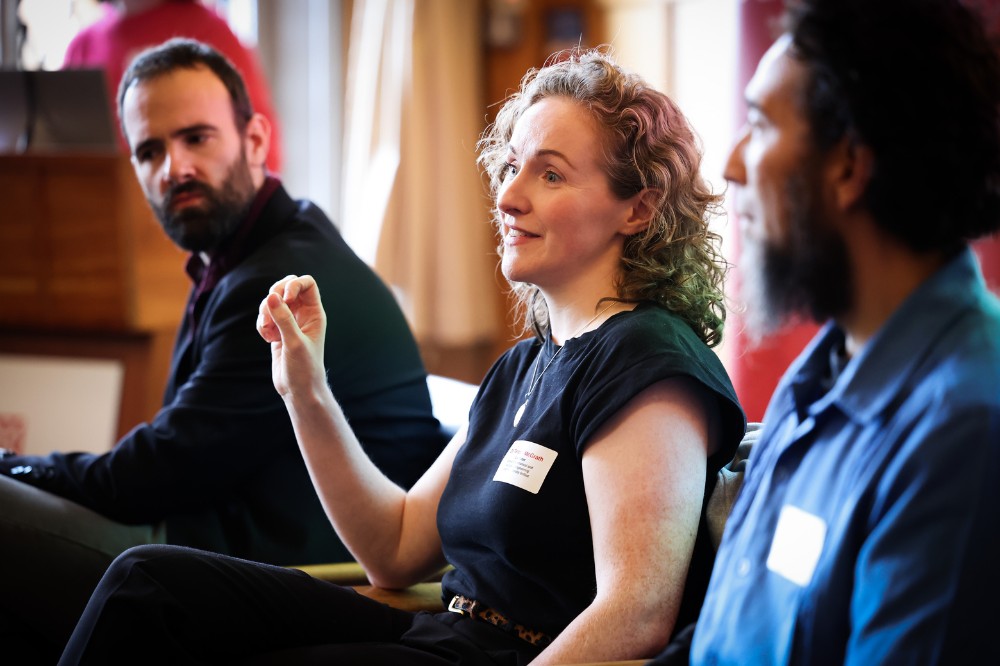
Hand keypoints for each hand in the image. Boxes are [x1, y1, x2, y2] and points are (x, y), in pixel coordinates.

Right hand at [257, 274, 328, 398]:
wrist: (298, 390)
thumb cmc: (304, 368)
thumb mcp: (294, 342)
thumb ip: (283, 318)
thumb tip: (272, 296)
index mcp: (314, 313)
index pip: (307, 284)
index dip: (294, 284)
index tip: (286, 298)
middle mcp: (303, 315)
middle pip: (286, 287)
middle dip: (274, 295)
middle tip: (270, 309)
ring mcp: (289, 322)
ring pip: (272, 302)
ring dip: (265, 312)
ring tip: (268, 330)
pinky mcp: (277, 331)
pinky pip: (265, 317)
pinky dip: (262, 324)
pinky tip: (267, 339)